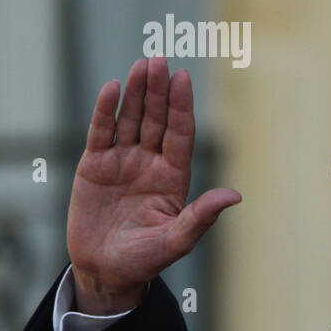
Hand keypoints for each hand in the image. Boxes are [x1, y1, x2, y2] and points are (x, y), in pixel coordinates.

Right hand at [66, 55, 241, 314]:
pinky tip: (113, 88)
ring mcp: (122, 162)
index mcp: (174, 176)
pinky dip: (106, 111)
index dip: (181, 106)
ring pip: (131, 120)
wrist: (106, 271)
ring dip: (136, 93)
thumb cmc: (146, 259)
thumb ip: (201, 216)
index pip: (180, 133)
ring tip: (142, 65)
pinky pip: (101, 132)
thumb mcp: (177, 240)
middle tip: (161, 60)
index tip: (183, 78)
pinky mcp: (95, 166)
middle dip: (159, 91)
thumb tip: (235, 196)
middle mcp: (150, 163)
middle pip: (156, 119)